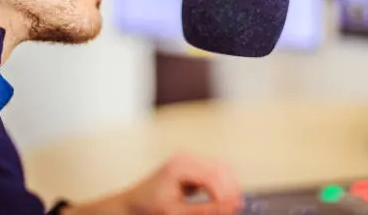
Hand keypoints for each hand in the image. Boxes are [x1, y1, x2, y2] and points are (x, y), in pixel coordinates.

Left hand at [64, 152, 243, 214]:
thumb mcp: (176, 212)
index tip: (234, 208)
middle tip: (237, 207)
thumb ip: (204, 210)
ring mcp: (188, 159)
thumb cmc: (148, 209)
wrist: (131, 204)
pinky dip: (220, 184)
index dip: (226, 193)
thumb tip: (229, 207)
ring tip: (233, 205)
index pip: (212, 176)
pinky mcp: (191, 165)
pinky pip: (213, 170)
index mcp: (180, 166)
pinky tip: (222, 199)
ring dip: (228, 185)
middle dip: (231, 188)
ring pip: (220, 168)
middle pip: (220, 168)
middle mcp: (185, 157)